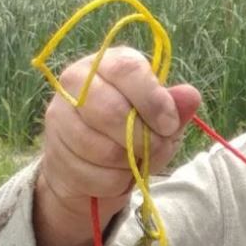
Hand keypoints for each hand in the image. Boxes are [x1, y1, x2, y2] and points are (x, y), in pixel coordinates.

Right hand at [31, 47, 201, 245]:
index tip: (170, 126)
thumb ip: (175, 108)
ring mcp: (59, 115)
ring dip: (130, 164)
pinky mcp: (54, 151)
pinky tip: (116, 174)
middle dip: (144, 139)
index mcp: (107, 62)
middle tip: (157, 148)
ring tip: (135, 161)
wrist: (92, 165)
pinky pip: (94, 176)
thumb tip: (191, 96)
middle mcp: (76, 81)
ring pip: (103, 149)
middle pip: (111, 111)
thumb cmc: (133, 131)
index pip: (127, 69)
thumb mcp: (161, 118)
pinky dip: (115, 183)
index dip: (154, 101)